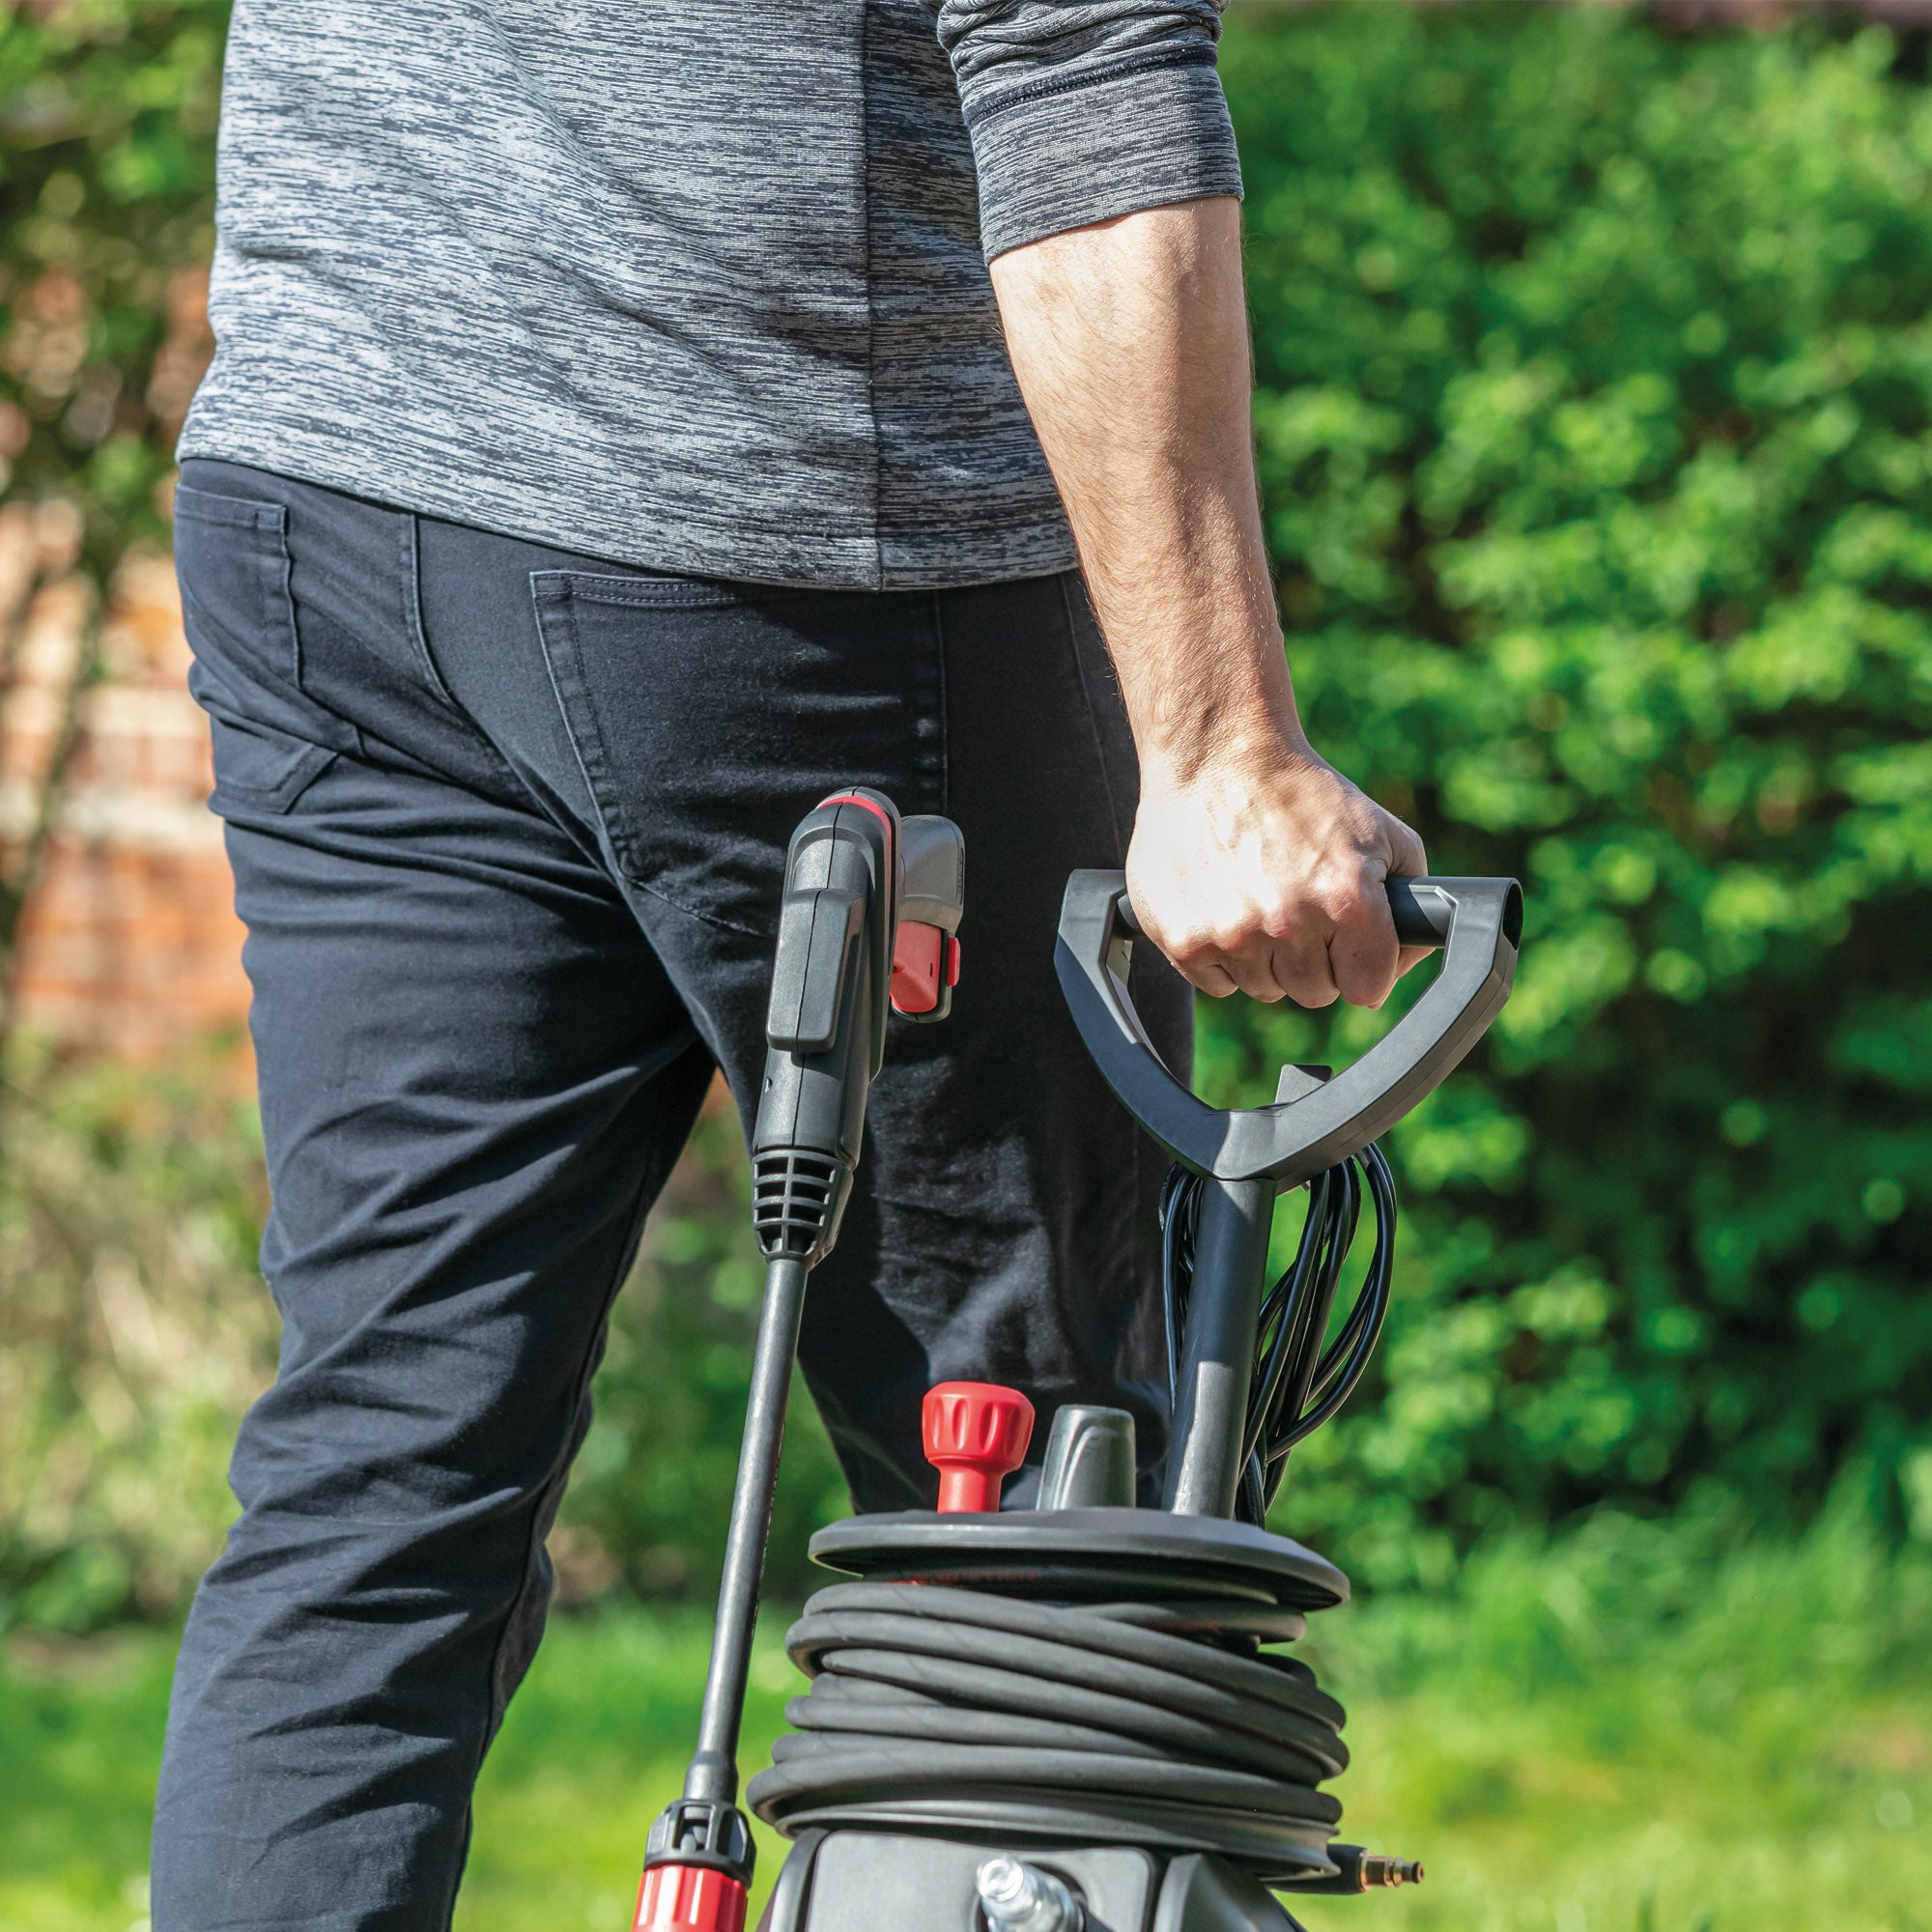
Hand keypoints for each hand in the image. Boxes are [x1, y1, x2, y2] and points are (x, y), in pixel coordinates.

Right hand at [1126, 737, 1429, 1007]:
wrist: (1216, 757)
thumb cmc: (1301, 793)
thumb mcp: (1382, 831)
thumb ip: (1412, 899)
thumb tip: (1403, 961)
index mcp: (1347, 900)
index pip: (1368, 989)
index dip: (1362, 966)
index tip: (1349, 945)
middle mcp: (1290, 923)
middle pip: (1314, 993)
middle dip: (1313, 959)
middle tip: (1299, 908)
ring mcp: (1233, 936)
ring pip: (1264, 989)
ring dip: (1267, 958)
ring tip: (1259, 900)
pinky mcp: (1185, 942)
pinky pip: (1217, 983)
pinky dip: (1223, 956)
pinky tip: (1225, 906)